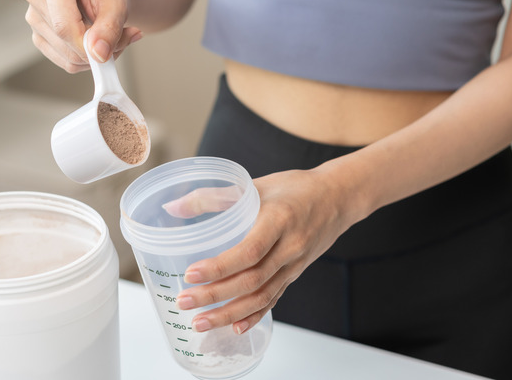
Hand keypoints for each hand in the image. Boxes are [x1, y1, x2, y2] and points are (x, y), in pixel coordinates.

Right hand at [21, 0, 142, 72]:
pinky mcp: (38, 36)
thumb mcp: (118, 4)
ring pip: (66, 56)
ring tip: (110, 37)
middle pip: (64, 40)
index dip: (86, 45)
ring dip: (94, 56)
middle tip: (123, 38)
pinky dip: (86, 60)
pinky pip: (65, 61)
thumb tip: (98, 55)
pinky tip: (96, 44)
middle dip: (96, 49)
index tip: (107, 52)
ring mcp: (33, 16)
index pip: (63, 25)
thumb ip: (110, 29)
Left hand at [174, 168, 353, 334]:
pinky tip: (235, 327)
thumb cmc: (295, 188)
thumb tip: (173, 207)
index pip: (249, 250)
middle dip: (215, 296)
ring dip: (229, 313)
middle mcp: (289, 247)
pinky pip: (274, 299)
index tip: (191, 275)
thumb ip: (214, 196)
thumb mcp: (255, 184)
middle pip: (251, 280)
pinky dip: (254, 316)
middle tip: (185, 303)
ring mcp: (294, 265)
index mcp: (279, 220)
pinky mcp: (294, 274)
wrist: (338, 198)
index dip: (220, 266)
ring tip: (200, 322)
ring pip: (261, 296)